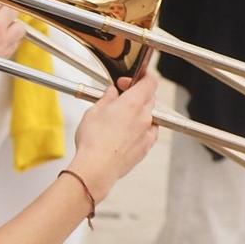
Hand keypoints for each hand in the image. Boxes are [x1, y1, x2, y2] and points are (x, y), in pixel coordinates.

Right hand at [65, 73, 158, 202]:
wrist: (97, 168)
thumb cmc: (93, 141)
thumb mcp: (94, 111)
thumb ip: (107, 98)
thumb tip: (112, 92)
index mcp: (133, 103)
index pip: (150, 81)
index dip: (143, 75)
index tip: (132, 77)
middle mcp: (145, 116)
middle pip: (150, 97)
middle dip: (137, 94)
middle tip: (120, 96)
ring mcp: (148, 133)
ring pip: (149, 115)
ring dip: (138, 112)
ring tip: (119, 117)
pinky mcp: (145, 147)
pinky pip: (148, 131)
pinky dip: (140, 128)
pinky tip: (125, 132)